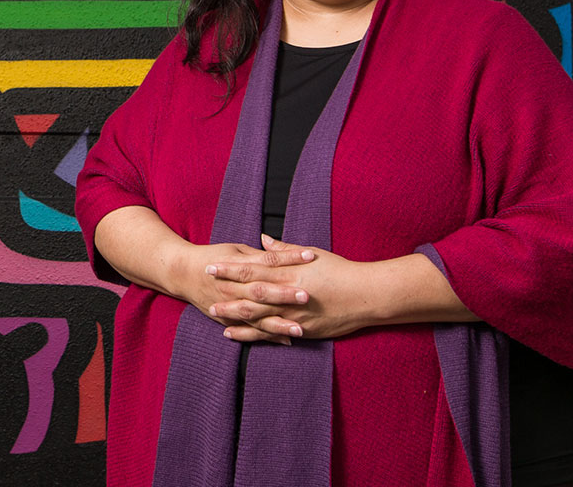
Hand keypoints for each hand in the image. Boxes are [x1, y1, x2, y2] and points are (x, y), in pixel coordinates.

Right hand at [175, 239, 317, 344]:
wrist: (181, 273)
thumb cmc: (212, 257)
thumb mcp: (236, 250)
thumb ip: (259, 254)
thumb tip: (281, 250)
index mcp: (238, 267)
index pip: (267, 262)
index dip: (289, 258)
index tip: (310, 257)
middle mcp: (234, 288)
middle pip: (261, 291)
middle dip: (284, 295)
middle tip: (306, 297)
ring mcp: (230, 306)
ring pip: (257, 317)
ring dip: (278, 324)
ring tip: (299, 330)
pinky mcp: (228, 320)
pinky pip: (250, 331)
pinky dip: (267, 337)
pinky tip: (286, 341)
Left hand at [205, 235, 381, 342]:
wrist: (367, 296)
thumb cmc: (341, 271)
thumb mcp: (312, 254)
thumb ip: (284, 249)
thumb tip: (263, 239)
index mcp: (289, 273)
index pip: (253, 269)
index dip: (230, 268)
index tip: (212, 265)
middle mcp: (288, 294)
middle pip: (249, 292)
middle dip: (225, 290)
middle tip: (204, 287)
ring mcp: (293, 314)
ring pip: (255, 315)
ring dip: (232, 314)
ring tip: (213, 311)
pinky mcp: (300, 330)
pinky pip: (270, 334)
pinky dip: (250, 334)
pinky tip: (233, 334)